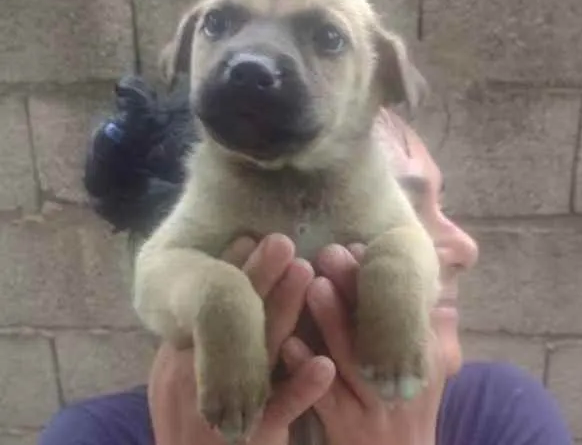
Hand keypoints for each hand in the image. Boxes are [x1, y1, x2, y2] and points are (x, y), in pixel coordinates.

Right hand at [148, 234, 335, 444]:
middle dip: (257, 276)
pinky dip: (302, 385)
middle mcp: (193, 377)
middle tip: (281, 240)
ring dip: (283, 311)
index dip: (229, 270)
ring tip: (306, 273)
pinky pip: (280, 408)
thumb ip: (204, 341)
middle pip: (231, 319)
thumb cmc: (199, 425)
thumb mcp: (184, 379)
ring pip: (258, 352)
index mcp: (178, 358)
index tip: (249, 235)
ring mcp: (223, 406)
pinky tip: (324, 363)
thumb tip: (227, 291)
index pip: (204, 306)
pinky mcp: (252, 437)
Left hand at [282, 244, 458, 444]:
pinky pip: (327, 399)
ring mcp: (375, 405)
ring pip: (354, 360)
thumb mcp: (427, 372)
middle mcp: (402, 377)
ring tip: (313, 284)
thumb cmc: (408, 412)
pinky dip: (307, 372)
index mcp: (421, 356)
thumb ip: (431, 330)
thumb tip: (436, 284)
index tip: (357, 245)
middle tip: (330, 252)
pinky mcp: (349, 430)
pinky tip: (290, 346)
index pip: (403, 310)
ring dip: (333, 321)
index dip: (380, 278)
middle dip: (355, 288)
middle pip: (379, 328)